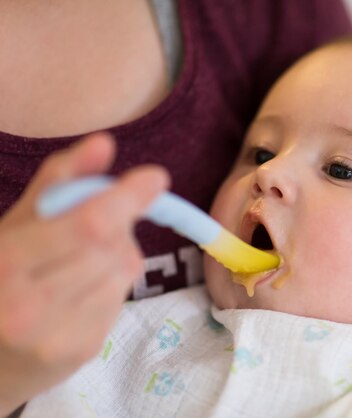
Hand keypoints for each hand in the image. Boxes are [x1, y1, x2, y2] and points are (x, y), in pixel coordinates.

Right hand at [0, 133, 168, 413]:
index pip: (88, 224)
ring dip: (117, 252)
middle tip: (96, 223)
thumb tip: (105, 142)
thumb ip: (59, 181)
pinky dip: (114, 281)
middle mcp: (28, 304)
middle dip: (117, 223)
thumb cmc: (1, 277)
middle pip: (113, 246)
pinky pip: (122, 296)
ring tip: (79, 260)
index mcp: (6, 262)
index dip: (128, 197)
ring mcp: (56, 334)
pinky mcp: (82, 350)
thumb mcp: (16, 224)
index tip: (156, 177)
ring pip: (125, 269)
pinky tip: (83, 288)